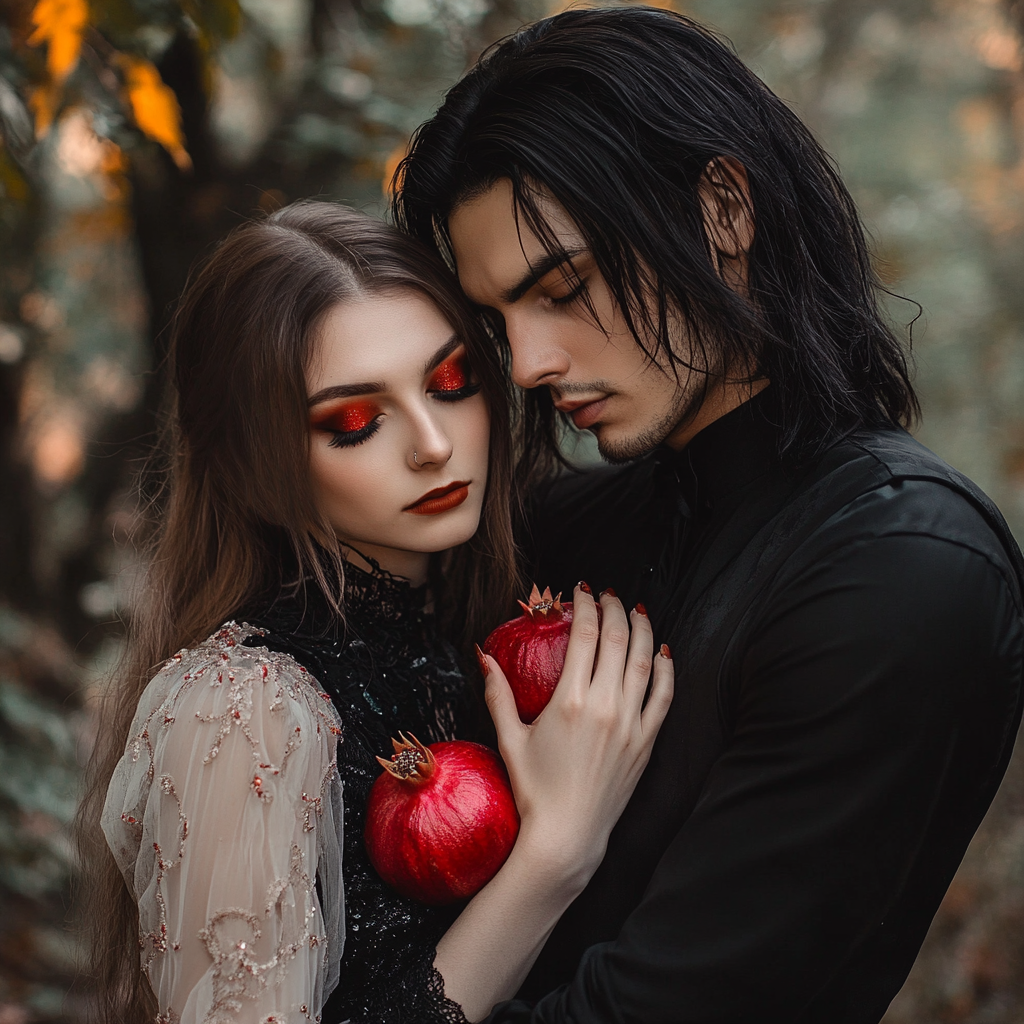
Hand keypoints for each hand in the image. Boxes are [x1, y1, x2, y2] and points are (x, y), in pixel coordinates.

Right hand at [479, 585, 673, 892]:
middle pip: (618, 641)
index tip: (582, 591)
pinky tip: (663, 654)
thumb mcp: (510, 738)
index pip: (585, 636)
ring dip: (643, 631)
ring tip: (637, 611)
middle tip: (608, 595)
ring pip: (644, 663)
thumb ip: (498, 694)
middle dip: (614, 610)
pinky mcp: (645, 743)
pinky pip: (663, 697)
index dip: (586, 607)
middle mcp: (605, 707)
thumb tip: (483, 655)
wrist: (566, 836)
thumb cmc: (533, 789)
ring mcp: (629, 725)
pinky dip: (665, 671)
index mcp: (570, 701)